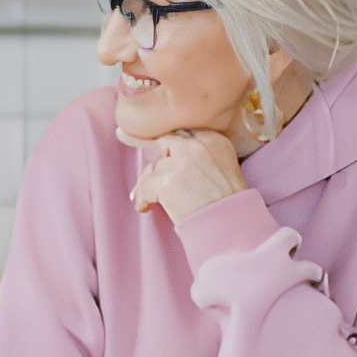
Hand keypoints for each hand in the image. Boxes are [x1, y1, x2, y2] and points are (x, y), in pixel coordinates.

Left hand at [116, 127, 249, 222]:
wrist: (232, 225)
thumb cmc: (228, 202)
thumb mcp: (223, 167)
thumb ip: (200, 153)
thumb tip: (166, 148)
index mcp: (213, 139)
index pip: (182, 131)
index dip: (165, 137)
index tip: (149, 135)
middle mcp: (197, 146)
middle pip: (164, 143)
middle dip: (147, 148)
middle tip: (125, 139)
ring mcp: (181, 163)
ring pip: (153, 167)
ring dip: (148, 183)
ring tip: (149, 200)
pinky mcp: (167, 182)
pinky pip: (145, 186)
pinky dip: (142, 198)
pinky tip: (145, 208)